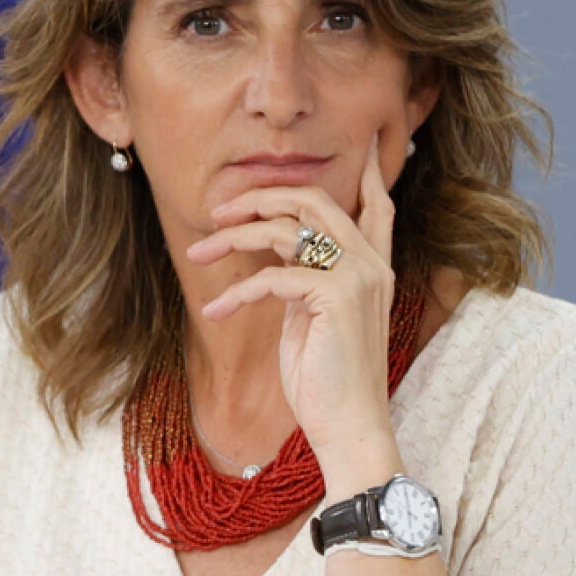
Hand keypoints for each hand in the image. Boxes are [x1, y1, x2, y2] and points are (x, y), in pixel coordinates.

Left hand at [187, 140, 401, 483]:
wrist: (349, 428)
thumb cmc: (326, 382)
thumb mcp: (313, 321)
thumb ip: (305, 283)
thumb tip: (275, 259)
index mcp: (372, 269)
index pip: (377, 207)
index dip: (365, 175)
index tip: (357, 147)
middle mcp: (370, 265)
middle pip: (314, 200)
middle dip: (260, 196)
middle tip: (219, 210)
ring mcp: (357, 278)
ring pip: (286, 228)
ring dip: (233, 238)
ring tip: (198, 253)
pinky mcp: (334, 298)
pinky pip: (273, 276)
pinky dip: (237, 291)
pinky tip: (214, 310)